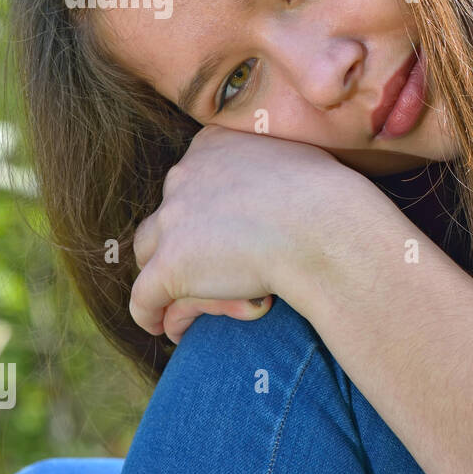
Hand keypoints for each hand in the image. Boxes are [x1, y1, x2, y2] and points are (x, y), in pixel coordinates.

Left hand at [129, 124, 361, 342]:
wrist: (324, 227)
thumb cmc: (328, 196)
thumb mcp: (296, 158)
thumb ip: (272, 165)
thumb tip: (285, 175)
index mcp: (213, 145)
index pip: (192, 177)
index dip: (203, 207)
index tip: (217, 229)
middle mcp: (184, 175)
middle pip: (167, 213)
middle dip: (178, 239)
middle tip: (201, 267)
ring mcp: (173, 220)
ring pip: (148, 251)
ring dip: (159, 274)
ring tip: (172, 298)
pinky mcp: (171, 266)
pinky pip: (144, 297)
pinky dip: (148, 314)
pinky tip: (159, 328)